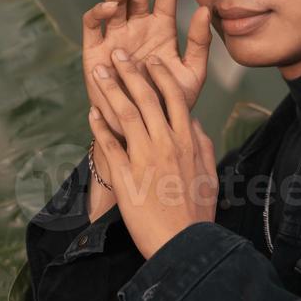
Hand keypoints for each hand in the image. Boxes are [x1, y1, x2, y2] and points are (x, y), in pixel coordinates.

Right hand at [82, 0, 211, 135]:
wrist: (145, 129)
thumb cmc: (171, 103)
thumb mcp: (192, 73)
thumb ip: (199, 43)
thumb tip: (206, 10)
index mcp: (160, 27)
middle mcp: (137, 26)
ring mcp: (115, 35)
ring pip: (116, 1)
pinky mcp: (95, 50)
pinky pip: (94, 25)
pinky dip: (99, 12)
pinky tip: (111, 6)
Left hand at [88, 53, 218, 259]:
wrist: (184, 244)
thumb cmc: (198, 211)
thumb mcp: (209, 172)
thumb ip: (202, 142)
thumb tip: (192, 120)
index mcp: (187, 140)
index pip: (174, 98)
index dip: (160, 76)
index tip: (150, 62)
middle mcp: (166, 143)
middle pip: (146, 99)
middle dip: (130, 73)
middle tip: (118, 55)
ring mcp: (145, 159)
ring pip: (125, 115)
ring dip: (110, 90)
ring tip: (98, 73)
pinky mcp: (126, 177)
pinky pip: (109, 146)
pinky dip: (99, 127)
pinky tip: (91, 113)